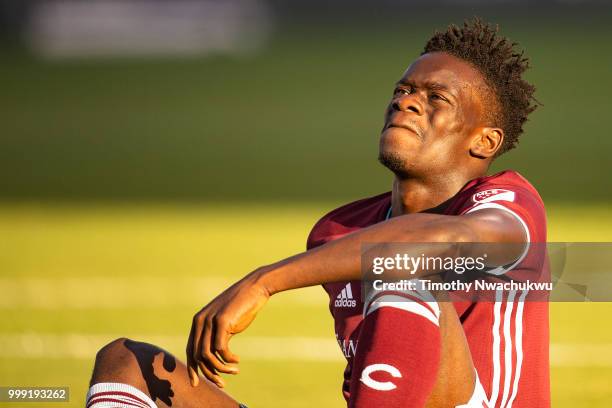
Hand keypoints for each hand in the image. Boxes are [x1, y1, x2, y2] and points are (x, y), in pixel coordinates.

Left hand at [186, 272, 269, 386]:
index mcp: (198, 321)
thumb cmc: (242, 306)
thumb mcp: (226, 323)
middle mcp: (200, 321)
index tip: (197, 383)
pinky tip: (237, 360)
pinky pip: (220, 349)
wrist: (255, 288)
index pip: (190, 349)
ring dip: (220, 369)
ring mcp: (210, 320)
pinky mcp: (222, 321)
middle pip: (197, 356)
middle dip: (208, 373)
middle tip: (222, 383)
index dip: (193, 368)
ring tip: (234, 371)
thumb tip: (215, 356)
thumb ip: (217, 336)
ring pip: (208, 355)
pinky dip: (228, 359)